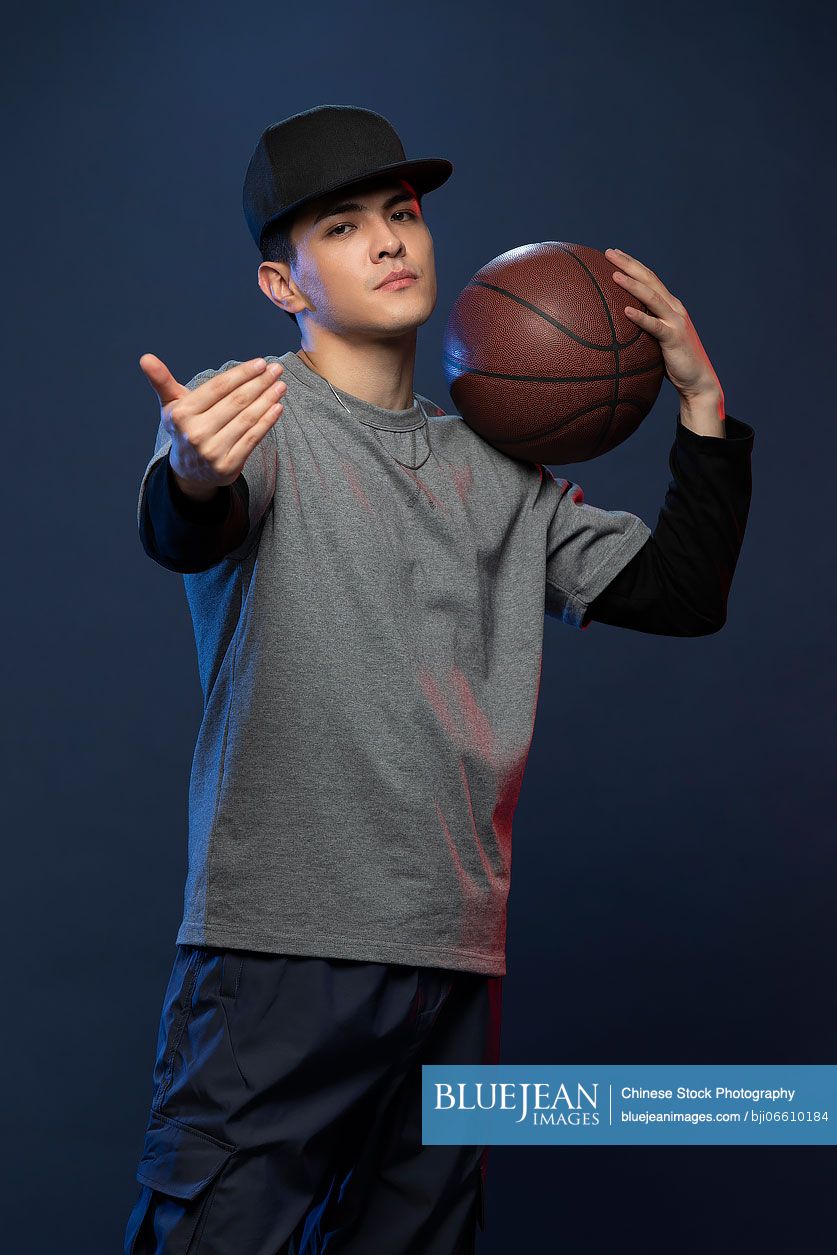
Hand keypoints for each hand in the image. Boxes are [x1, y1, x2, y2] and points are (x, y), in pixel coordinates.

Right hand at [139, 354, 286, 492]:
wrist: (189, 471)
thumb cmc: (184, 428)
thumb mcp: (171, 405)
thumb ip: (162, 381)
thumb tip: (145, 358)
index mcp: (182, 415)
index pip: (218, 388)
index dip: (241, 374)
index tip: (260, 363)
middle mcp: (196, 433)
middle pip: (236, 402)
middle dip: (259, 383)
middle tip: (277, 370)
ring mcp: (213, 451)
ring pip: (247, 419)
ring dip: (268, 400)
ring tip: (280, 385)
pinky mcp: (229, 465)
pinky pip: (253, 438)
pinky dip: (268, 421)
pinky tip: (278, 407)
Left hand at [605, 248, 722, 402]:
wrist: (696, 379)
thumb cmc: (673, 362)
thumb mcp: (655, 340)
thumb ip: (642, 329)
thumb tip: (616, 327)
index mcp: (669, 305)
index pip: (648, 278)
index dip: (631, 264)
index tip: (613, 254)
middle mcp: (674, 308)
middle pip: (649, 279)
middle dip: (628, 264)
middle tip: (608, 252)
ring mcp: (675, 321)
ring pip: (652, 297)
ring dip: (632, 284)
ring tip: (613, 275)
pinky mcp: (674, 338)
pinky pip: (655, 325)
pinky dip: (641, 317)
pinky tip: (626, 311)